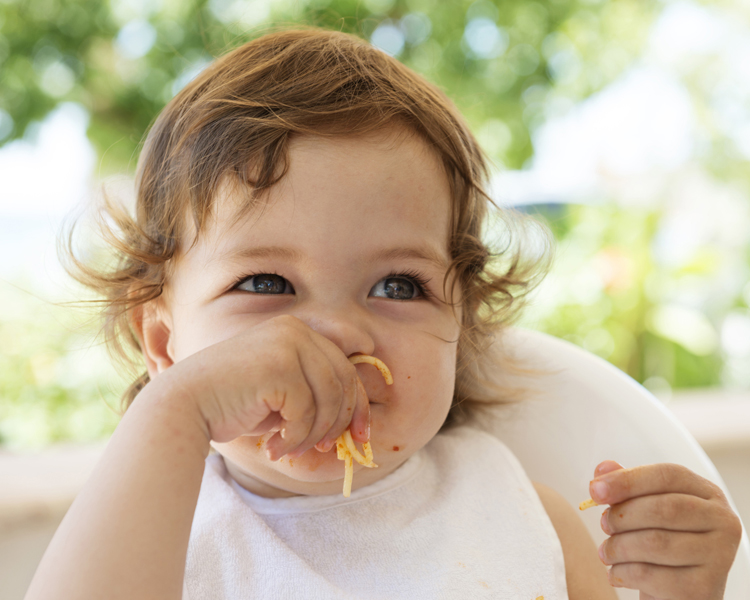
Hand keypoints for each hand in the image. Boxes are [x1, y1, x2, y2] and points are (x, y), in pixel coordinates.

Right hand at [161, 314, 369, 459]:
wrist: (185, 405)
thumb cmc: (232, 403)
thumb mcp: (283, 392)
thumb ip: (315, 392)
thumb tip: (357, 419)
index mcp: (299, 332)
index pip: (345, 369)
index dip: (359, 406)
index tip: (361, 437)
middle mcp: (296, 330)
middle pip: (344, 382)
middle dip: (339, 423)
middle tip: (324, 449)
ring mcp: (289, 344)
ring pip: (329, 399)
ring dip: (313, 434)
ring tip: (290, 449)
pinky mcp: (280, 365)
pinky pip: (307, 412)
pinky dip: (295, 438)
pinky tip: (273, 447)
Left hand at [591, 460, 742, 599]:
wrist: (678, 591)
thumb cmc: (661, 543)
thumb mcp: (645, 509)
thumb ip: (627, 486)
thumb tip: (603, 468)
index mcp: (708, 494)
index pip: (668, 476)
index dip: (628, 480)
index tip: (594, 490)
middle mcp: (722, 522)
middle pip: (663, 508)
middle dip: (622, 515)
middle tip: (604, 525)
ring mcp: (718, 556)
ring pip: (655, 542)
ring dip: (618, 547)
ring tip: (606, 552)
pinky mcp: (703, 589)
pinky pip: (650, 574)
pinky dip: (622, 572)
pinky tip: (616, 572)